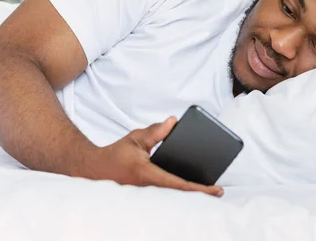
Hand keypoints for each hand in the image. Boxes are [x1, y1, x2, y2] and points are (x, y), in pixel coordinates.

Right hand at [86, 117, 223, 196]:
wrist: (97, 168)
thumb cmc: (116, 154)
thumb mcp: (136, 139)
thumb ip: (156, 132)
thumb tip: (173, 122)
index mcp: (148, 173)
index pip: (178, 183)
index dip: (198, 187)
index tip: (214, 189)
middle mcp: (150, 186)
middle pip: (180, 192)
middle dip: (199, 191)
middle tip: (218, 190)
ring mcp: (149, 191)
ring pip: (175, 193)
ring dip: (191, 191)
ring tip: (209, 188)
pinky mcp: (148, 190)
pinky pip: (168, 190)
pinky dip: (181, 188)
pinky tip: (192, 185)